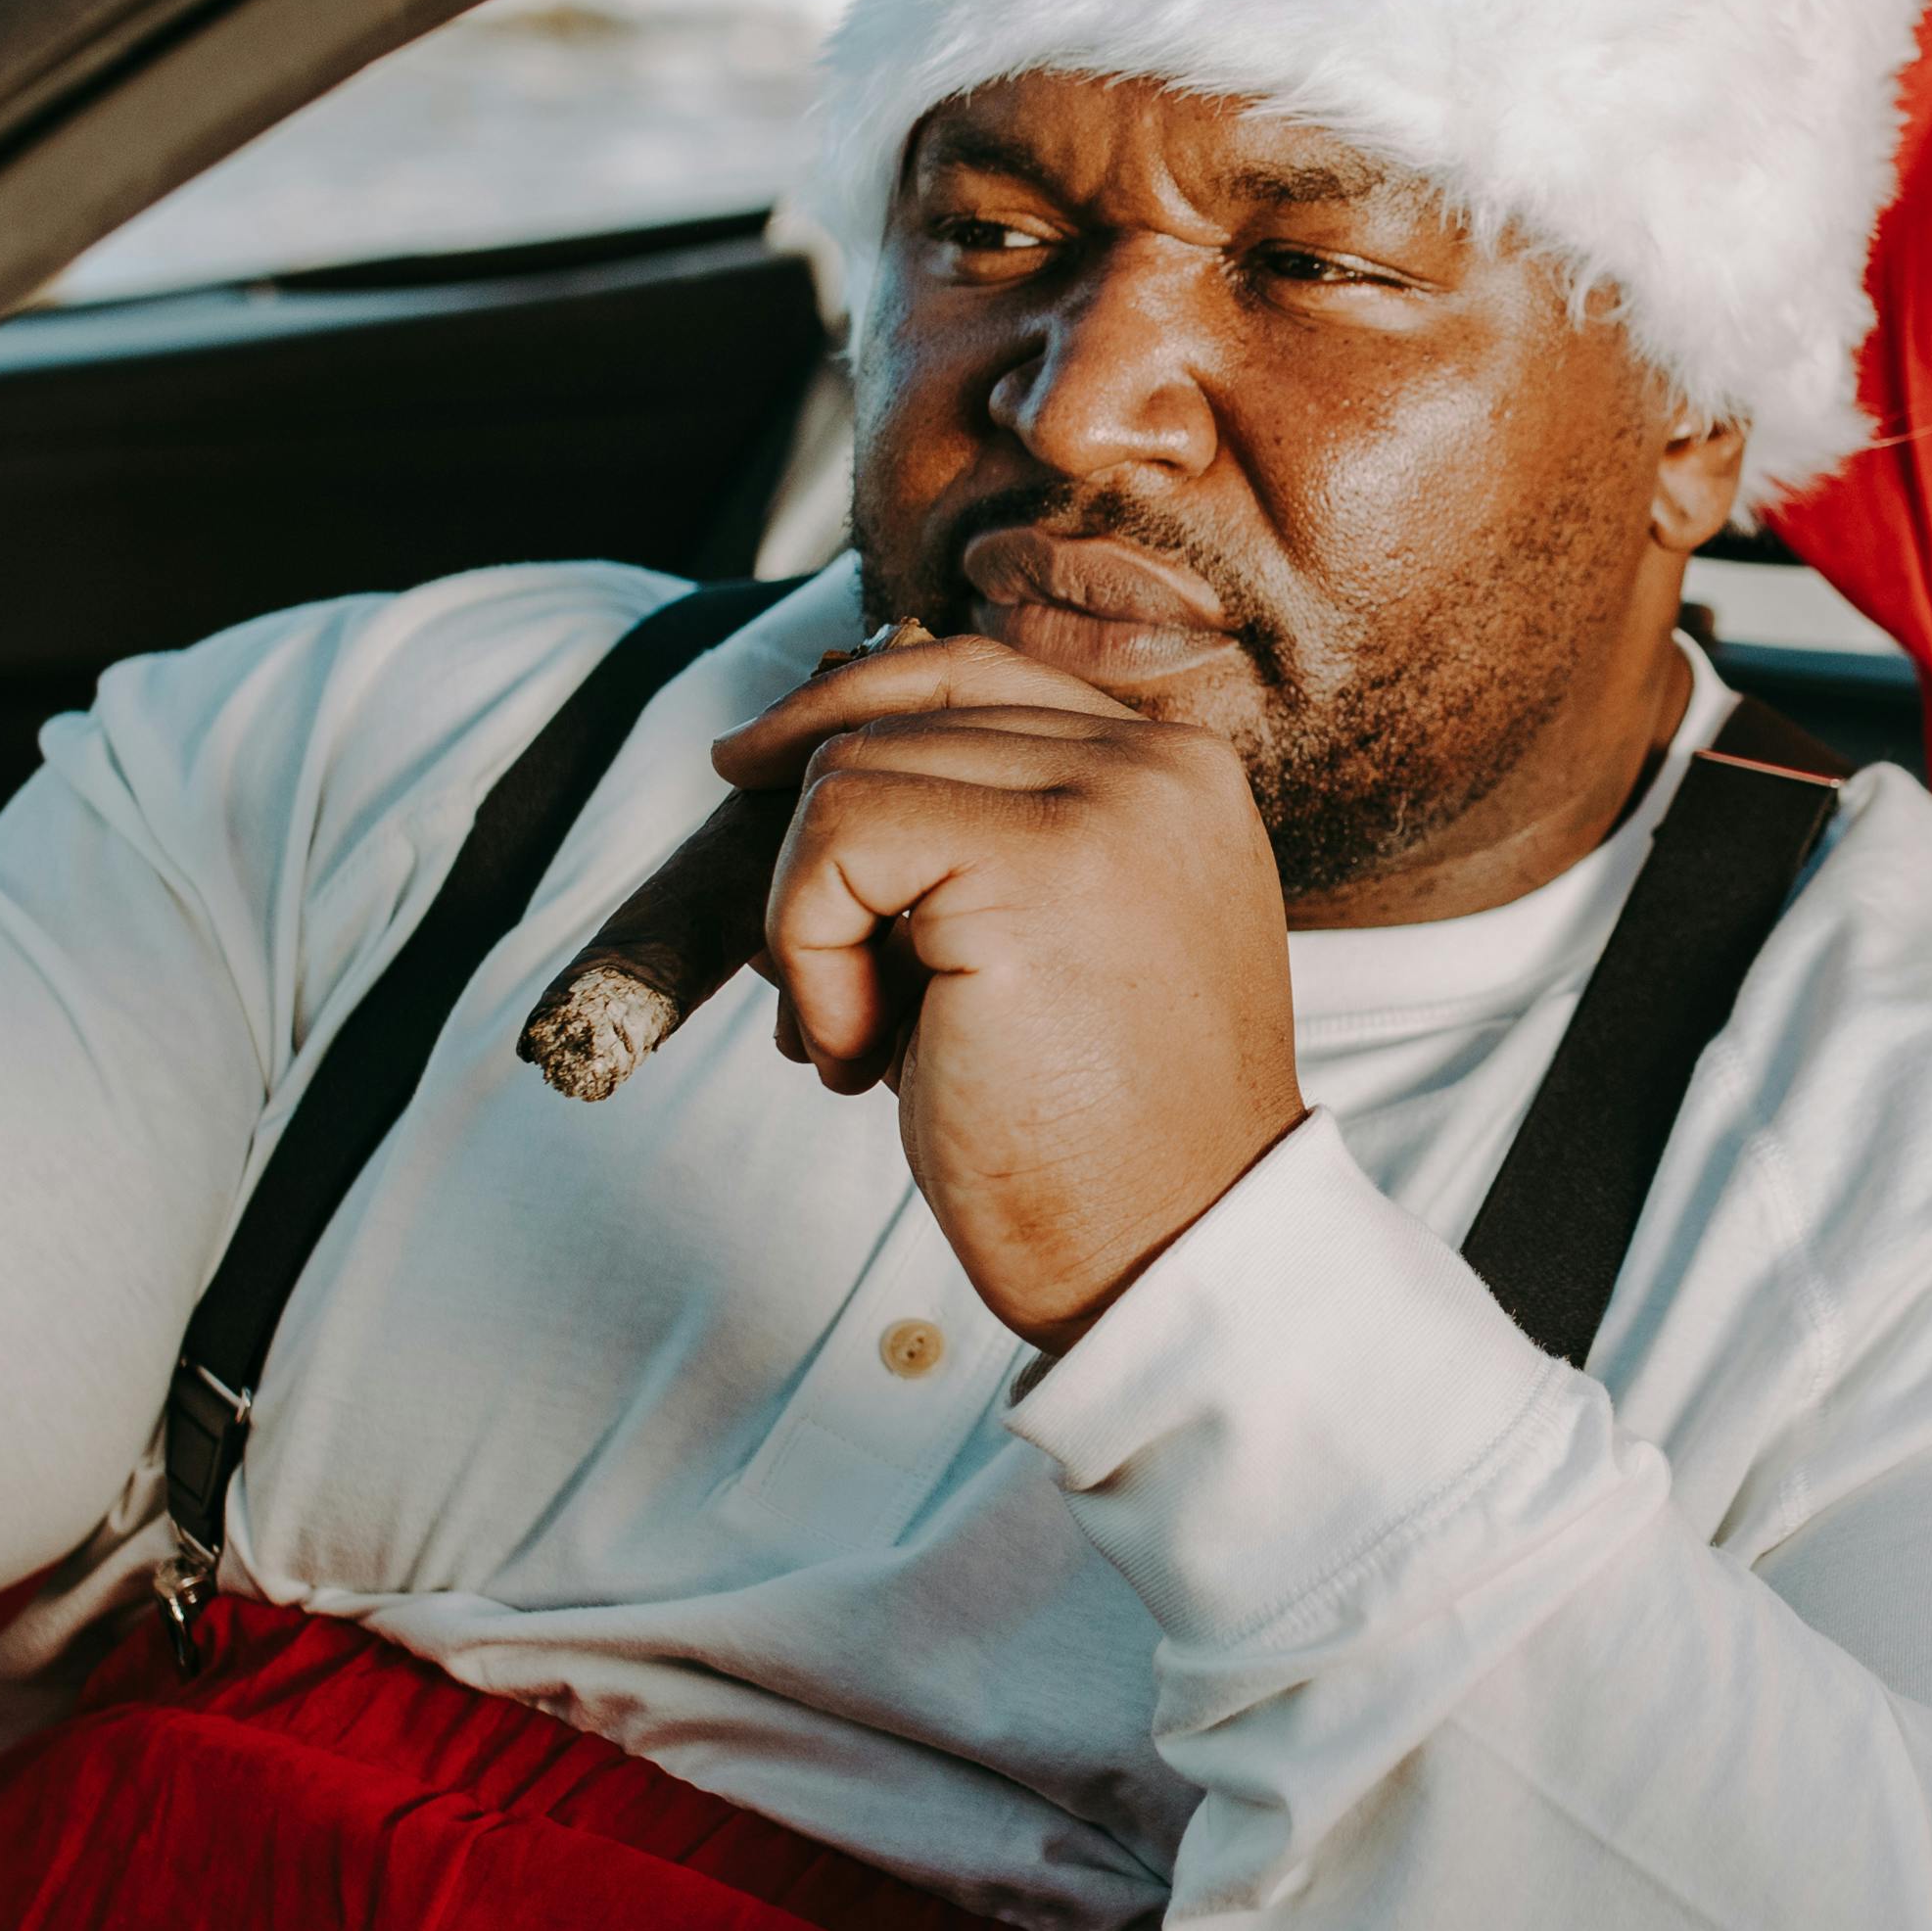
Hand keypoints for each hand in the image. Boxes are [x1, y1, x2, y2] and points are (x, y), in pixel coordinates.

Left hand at [716, 634, 1305, 1349]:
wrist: (1166, 1257)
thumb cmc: (1089, 1134)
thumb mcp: (1043, 949)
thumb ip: (974, 840)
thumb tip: (792, 758)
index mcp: (1175, 775)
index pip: (972, 674)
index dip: (848, 709)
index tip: (756, 763)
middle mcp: (1158, 765)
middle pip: (900, 715)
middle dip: (820, 854)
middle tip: (830, 999)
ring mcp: (1108, 803)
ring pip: (850, 776)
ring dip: (814, 926)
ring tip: (872, 1048)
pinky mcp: (1038, 863)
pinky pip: (835, 842)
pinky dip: (810, 952)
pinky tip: (868, 1059)